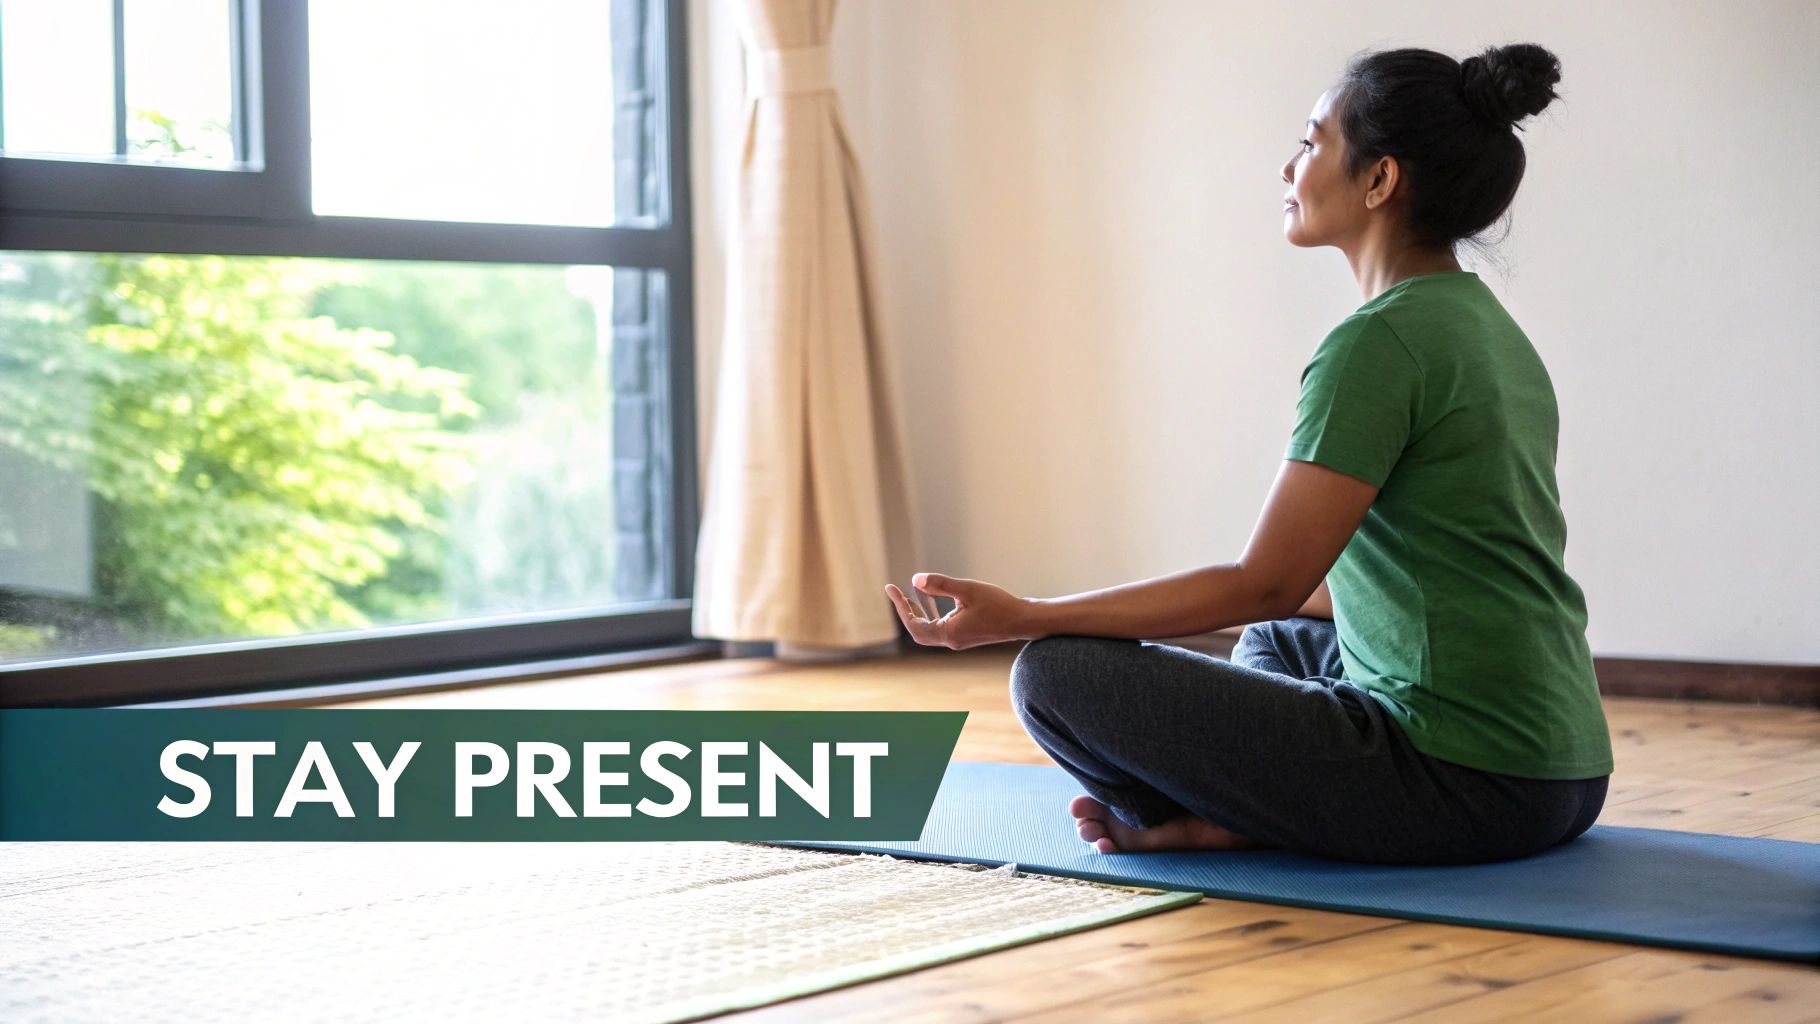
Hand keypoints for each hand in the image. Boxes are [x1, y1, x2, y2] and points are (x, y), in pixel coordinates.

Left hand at [885, 573, 1032, 649]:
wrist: (1023, 620)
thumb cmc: (999, 605)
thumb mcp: (967, 590)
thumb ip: (941, 584)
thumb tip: (916, 579)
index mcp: (949, 633)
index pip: (914, 625)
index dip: (901, 607)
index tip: (891, 588)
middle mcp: (951, 640)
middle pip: (919, 630)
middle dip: (907, 610)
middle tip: (897, 591)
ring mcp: (959, 639)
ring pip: (930, 628)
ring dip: (919, 610)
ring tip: (912, 592)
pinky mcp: (966, 635)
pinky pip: (941, 626)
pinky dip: (934, 612)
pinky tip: (935, 597)